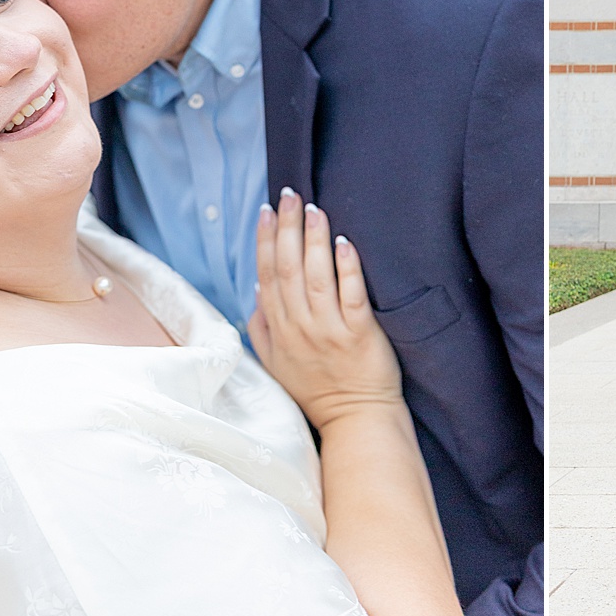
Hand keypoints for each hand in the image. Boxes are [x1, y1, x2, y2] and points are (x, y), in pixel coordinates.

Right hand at [249, 189, 402, 429]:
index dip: (266, 241)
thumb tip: (256, 291)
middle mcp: (300, 328)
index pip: (268, 276)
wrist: (356, 420)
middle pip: (288, 269)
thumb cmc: (318, 390)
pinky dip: (347, 268)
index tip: (267, 210)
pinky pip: (351, 296)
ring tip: (313, 209)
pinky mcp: (359, 335)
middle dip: (287, 228)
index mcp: (279, 330)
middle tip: (289, 194)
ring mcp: (329, 331)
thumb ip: (263, 328)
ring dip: (314, 240)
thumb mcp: (277, 364)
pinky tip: (344, 243)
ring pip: (316, 277)